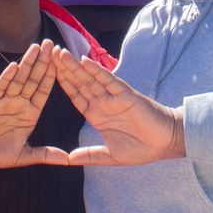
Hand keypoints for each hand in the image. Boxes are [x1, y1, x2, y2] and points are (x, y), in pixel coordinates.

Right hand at [0, 42, 70, 167]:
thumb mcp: (24, 155)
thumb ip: (45, 155)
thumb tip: (67, 160)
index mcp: (30, 113)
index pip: (44, 90)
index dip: (53, 76)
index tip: (64, 61)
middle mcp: (19, 103)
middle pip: (34, 79)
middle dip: (43, 61)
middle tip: (52, 43)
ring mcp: (4, 100)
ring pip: (19, 78)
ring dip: (27, 63)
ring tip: (36, 47)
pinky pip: (0, 86)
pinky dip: (7, 77)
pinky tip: (15, 66)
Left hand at [51, 48, 185, 165]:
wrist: (166, 144)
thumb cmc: (142, 148)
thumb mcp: (110, 156)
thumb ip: (90, 155)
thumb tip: (68, 160)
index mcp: (97, 115)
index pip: (75, 96)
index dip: (62, 84)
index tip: (46, 73)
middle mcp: (103, 103)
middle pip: (79, 82)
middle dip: (63, 69)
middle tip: (48, 53)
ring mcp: (113, 97)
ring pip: (90, 78)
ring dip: (75, 66)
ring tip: (60, 52)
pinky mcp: (125, 95)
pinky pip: (108, 80)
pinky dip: (96, 70)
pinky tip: (84, 61)